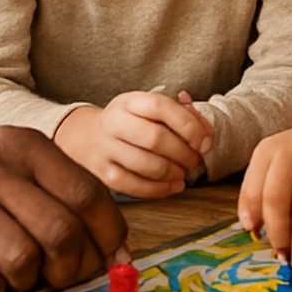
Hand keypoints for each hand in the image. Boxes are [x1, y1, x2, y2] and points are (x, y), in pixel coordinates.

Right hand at [0, 116, 125, 291]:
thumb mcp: (7, 158)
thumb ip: (56, 191)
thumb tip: (114, 248)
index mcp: (24, 145)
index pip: (89, 195)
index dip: (109, 236)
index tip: (110, 258)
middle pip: (63, 232)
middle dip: (73, 267)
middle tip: (62, 276)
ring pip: (25, 261)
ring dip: (31, 282)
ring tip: (19, 276)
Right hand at [54, 90, 211, 197]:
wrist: (84, 137)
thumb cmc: (129, 123)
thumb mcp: (149, 110)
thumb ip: (181, 116)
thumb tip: (207, 135)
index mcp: (129, 101)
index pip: (160, 106)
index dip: (188, 125)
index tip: (204, 141)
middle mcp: (114, 122)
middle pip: (155, 138)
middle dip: (183, 153)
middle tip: (196, 160)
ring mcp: (105, 149)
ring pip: (146, 165)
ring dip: (173, 172)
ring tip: (184, 173)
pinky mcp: (101, 174)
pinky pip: (133, 186)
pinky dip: (159, 190)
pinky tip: (173, 186)